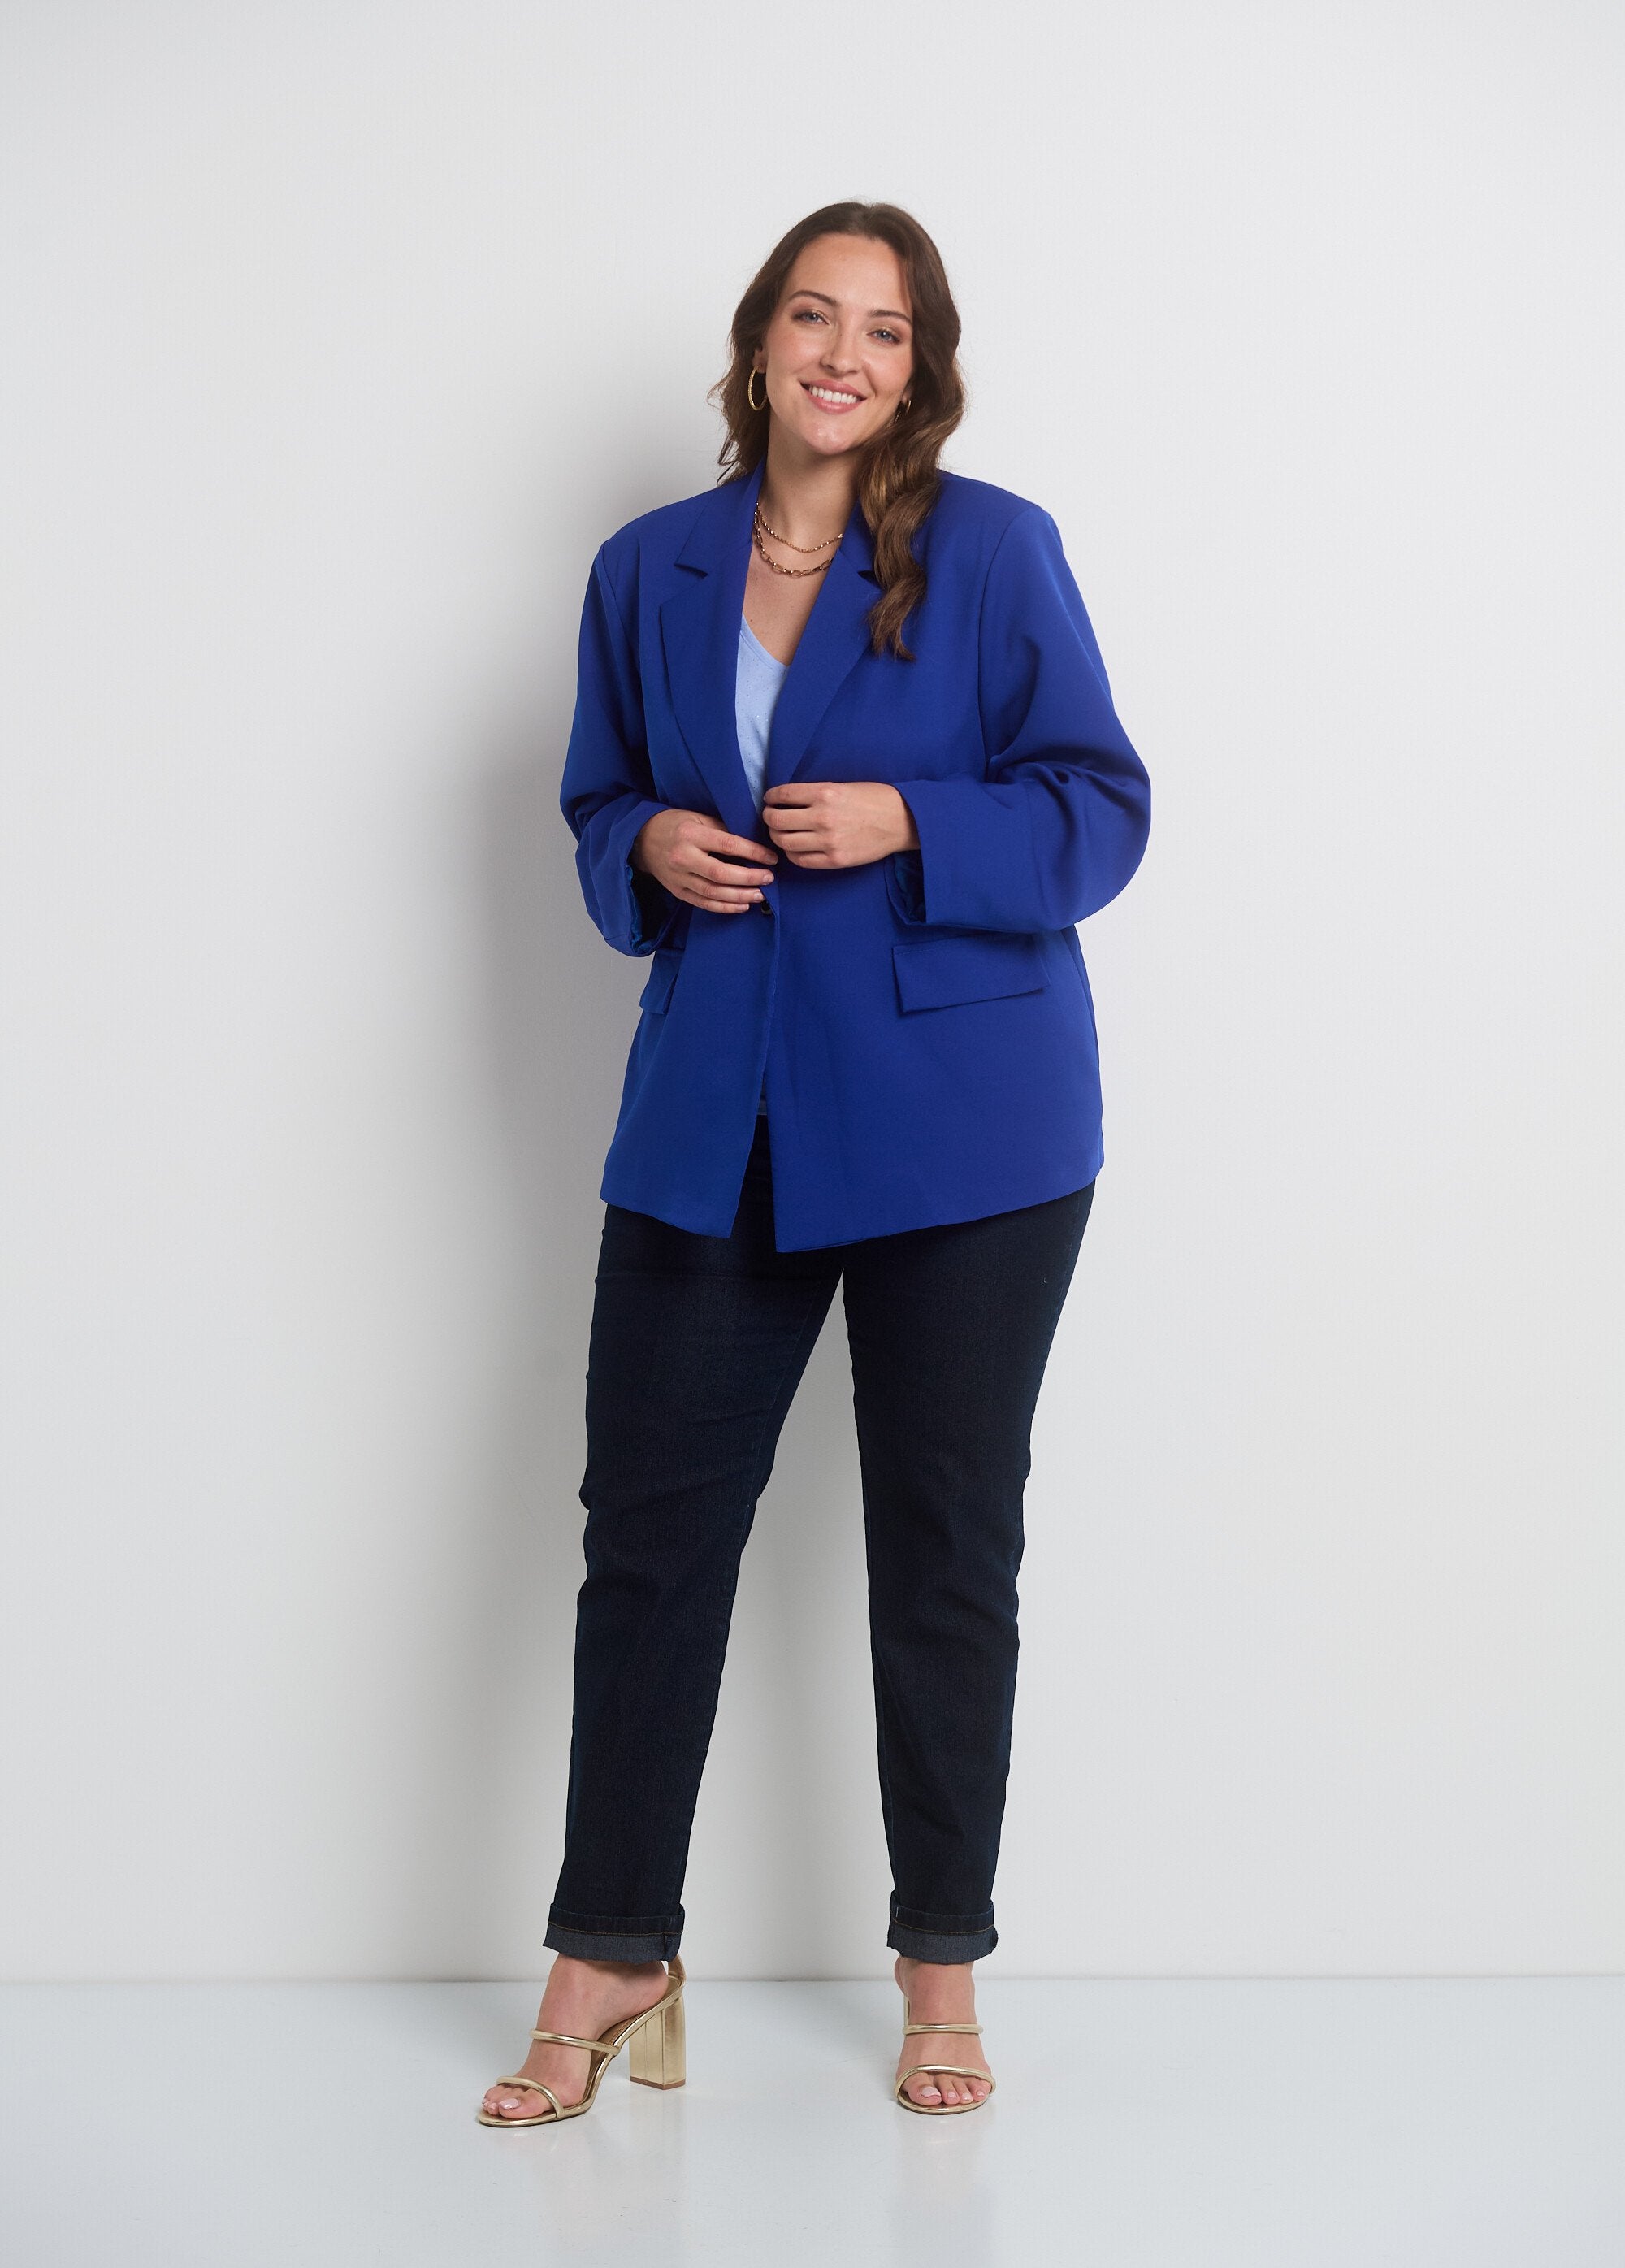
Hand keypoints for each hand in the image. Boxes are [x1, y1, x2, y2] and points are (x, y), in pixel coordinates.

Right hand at [632, 807, 777, 913]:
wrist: (642, 839)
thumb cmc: (676, 825)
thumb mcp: (698, 818)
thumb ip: (722, 830)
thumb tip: (753, 844)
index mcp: (691, 835)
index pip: (728, 845)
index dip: (753, 853)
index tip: (771, 858)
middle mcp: (683, 858)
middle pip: (721, 874)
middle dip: (749, 878)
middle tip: (769, 878)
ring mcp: (678, 877)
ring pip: (713, 893)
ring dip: (740, 895)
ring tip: (760, 894)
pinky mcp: (677, 891)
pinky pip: (703, 903)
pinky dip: (724, 907)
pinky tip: (742, 905)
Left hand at [761, 781, 918, 868]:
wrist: (902, 820)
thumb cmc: (874, 798)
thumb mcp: (843, 785)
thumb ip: (815, 793)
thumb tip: (788, 799)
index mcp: (824, 793)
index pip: (782, 795)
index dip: (770, 797)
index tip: (770, 799)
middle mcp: (822, 817)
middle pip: (777, 820)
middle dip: (769, 817)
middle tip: (771, 817)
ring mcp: (828, 841)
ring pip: (784, 842)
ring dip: (777, 836)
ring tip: (782, 833)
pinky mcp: (835, 860)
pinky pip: (800, 860)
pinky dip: (792, 854)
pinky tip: (795, 847)